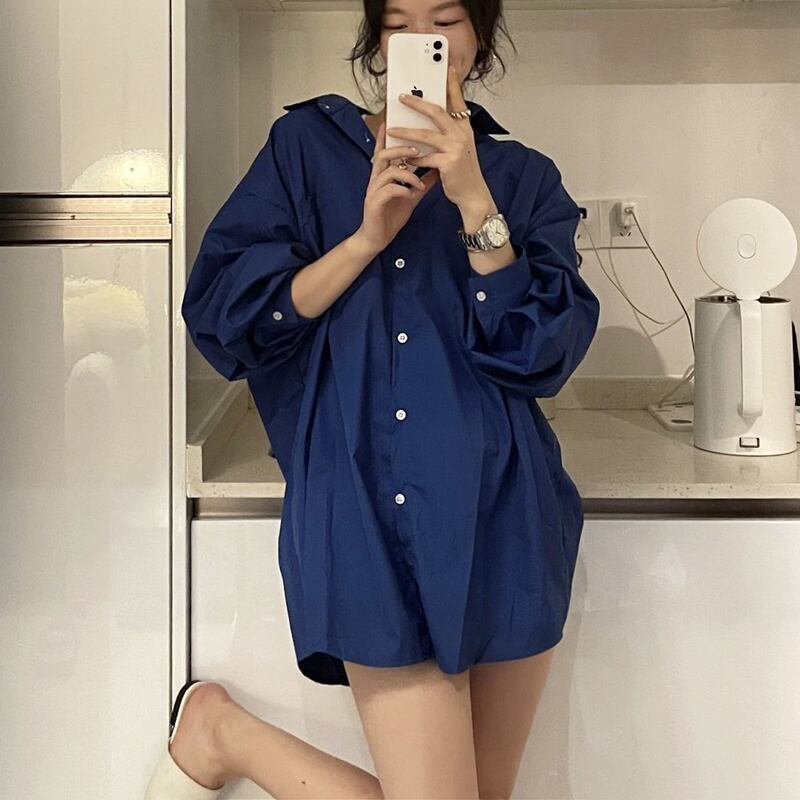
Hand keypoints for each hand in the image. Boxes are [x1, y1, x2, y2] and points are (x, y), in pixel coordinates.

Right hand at [353, 120, 439, 254]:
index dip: (388, 137)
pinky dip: (402, 190)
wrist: (377, 238)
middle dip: (401, 150)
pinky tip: (411, 195)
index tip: (395, 121)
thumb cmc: (390, 216)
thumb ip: (422, 182)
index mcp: (384, 176)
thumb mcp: (411, 196)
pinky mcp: (374, 203)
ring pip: (387, 171)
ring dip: (406, 173)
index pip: (385, 151)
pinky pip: (388, 190)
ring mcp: (374, 191)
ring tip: (418, 180)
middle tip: (417, 150)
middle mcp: (376, 180)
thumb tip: (436, 169)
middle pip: (384, 155)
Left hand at [386, 65, 489, 209]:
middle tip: (402, 97)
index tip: (446, 67)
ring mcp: (455, 148)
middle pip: (437, 112)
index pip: (458, 101)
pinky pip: (424, 157)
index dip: (452, 84)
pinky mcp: (448, 163)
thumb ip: (448, 134)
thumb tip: (428, 123)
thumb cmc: (463, 173)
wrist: (473, 195)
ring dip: (406, 131)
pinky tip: (405, 158)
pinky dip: (413, 158)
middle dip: (417, 103)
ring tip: (393, 129)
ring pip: (426, 135)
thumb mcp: (459, 148)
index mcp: (465, 128)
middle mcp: (462, 134)